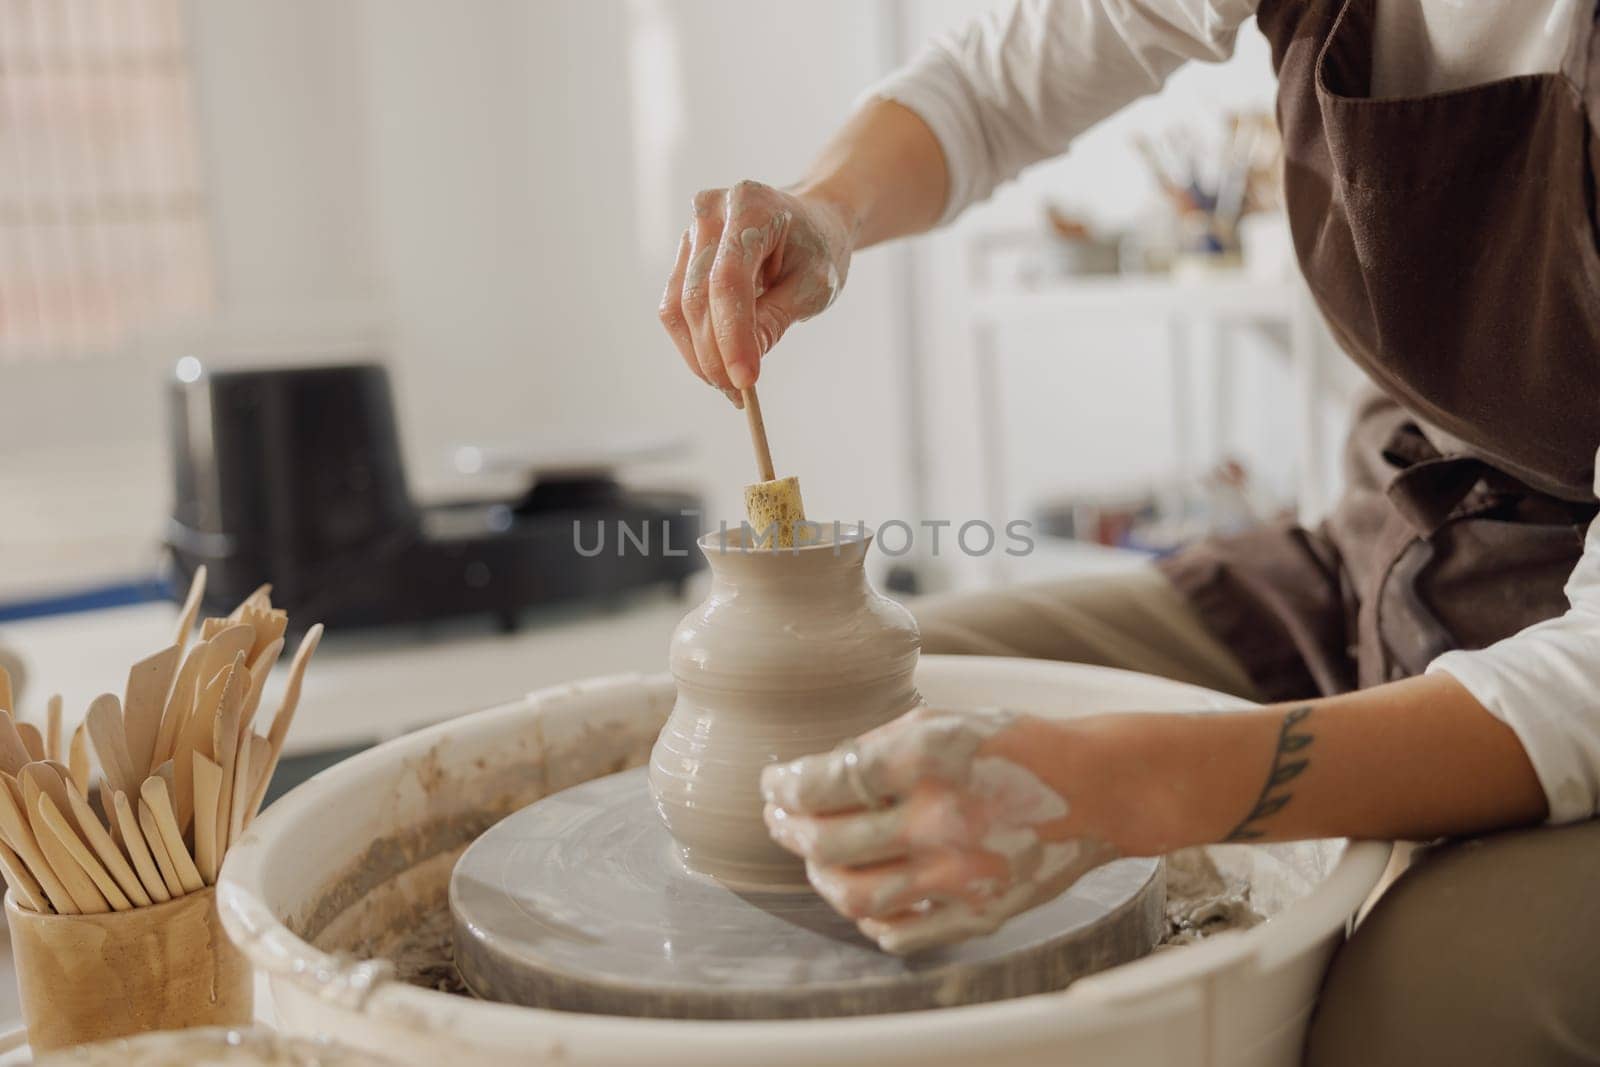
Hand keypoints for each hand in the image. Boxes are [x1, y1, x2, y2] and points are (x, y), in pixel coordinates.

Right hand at [658, 180, 854, 399]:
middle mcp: (711, 212)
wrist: (812, 223)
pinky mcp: (683, 257)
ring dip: (700, 355)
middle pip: (697, 296)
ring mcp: (691, 233)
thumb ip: (776, 319)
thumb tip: (741, 367)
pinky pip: (676, 310)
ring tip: (731, 385)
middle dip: (715, 354)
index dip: (732, 334)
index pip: (728, 280)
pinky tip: (719, 366)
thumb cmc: (817, 250)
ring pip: (678, 308)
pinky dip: (695, 344)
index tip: (745, 380)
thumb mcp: (813, 285)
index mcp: (751, 205)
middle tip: (739, 393)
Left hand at [760, 704, 1117, 954]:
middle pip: (827, 843)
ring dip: (819, 877)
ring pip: (853, 895)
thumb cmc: (1017, 746)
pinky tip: (863, 894)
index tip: (773, 784)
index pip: (823, 782)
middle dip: (788, 831)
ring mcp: (959, 874)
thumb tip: (814, 775)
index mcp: (926, 760)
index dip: (784, 785)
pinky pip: (900, 932)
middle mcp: (940, 820)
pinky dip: (868, 918)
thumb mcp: (945, 722)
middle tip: (779, 819)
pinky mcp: (978, 912)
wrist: (1096, 787)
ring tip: (814, 858)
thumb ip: (879, 747)